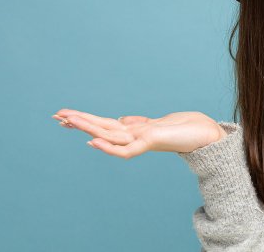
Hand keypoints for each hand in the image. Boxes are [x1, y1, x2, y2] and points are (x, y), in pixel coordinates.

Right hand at [53, 108, 228, 159]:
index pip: (104, 123)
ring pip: (107, 135)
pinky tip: (93, 141)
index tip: (65, 115)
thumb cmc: (187, 128)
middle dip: (79, 121)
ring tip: (66, 120)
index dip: (86, 119)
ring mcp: (141, 139)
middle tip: (55, 115)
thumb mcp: (158, 122)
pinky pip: (125, 148)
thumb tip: (122, 120)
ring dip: (86, 127)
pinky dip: (109, 147)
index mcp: (134, 130)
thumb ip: (138, 123)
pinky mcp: (151, 142)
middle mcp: (134, 135)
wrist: (208, 135)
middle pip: (100, 127)